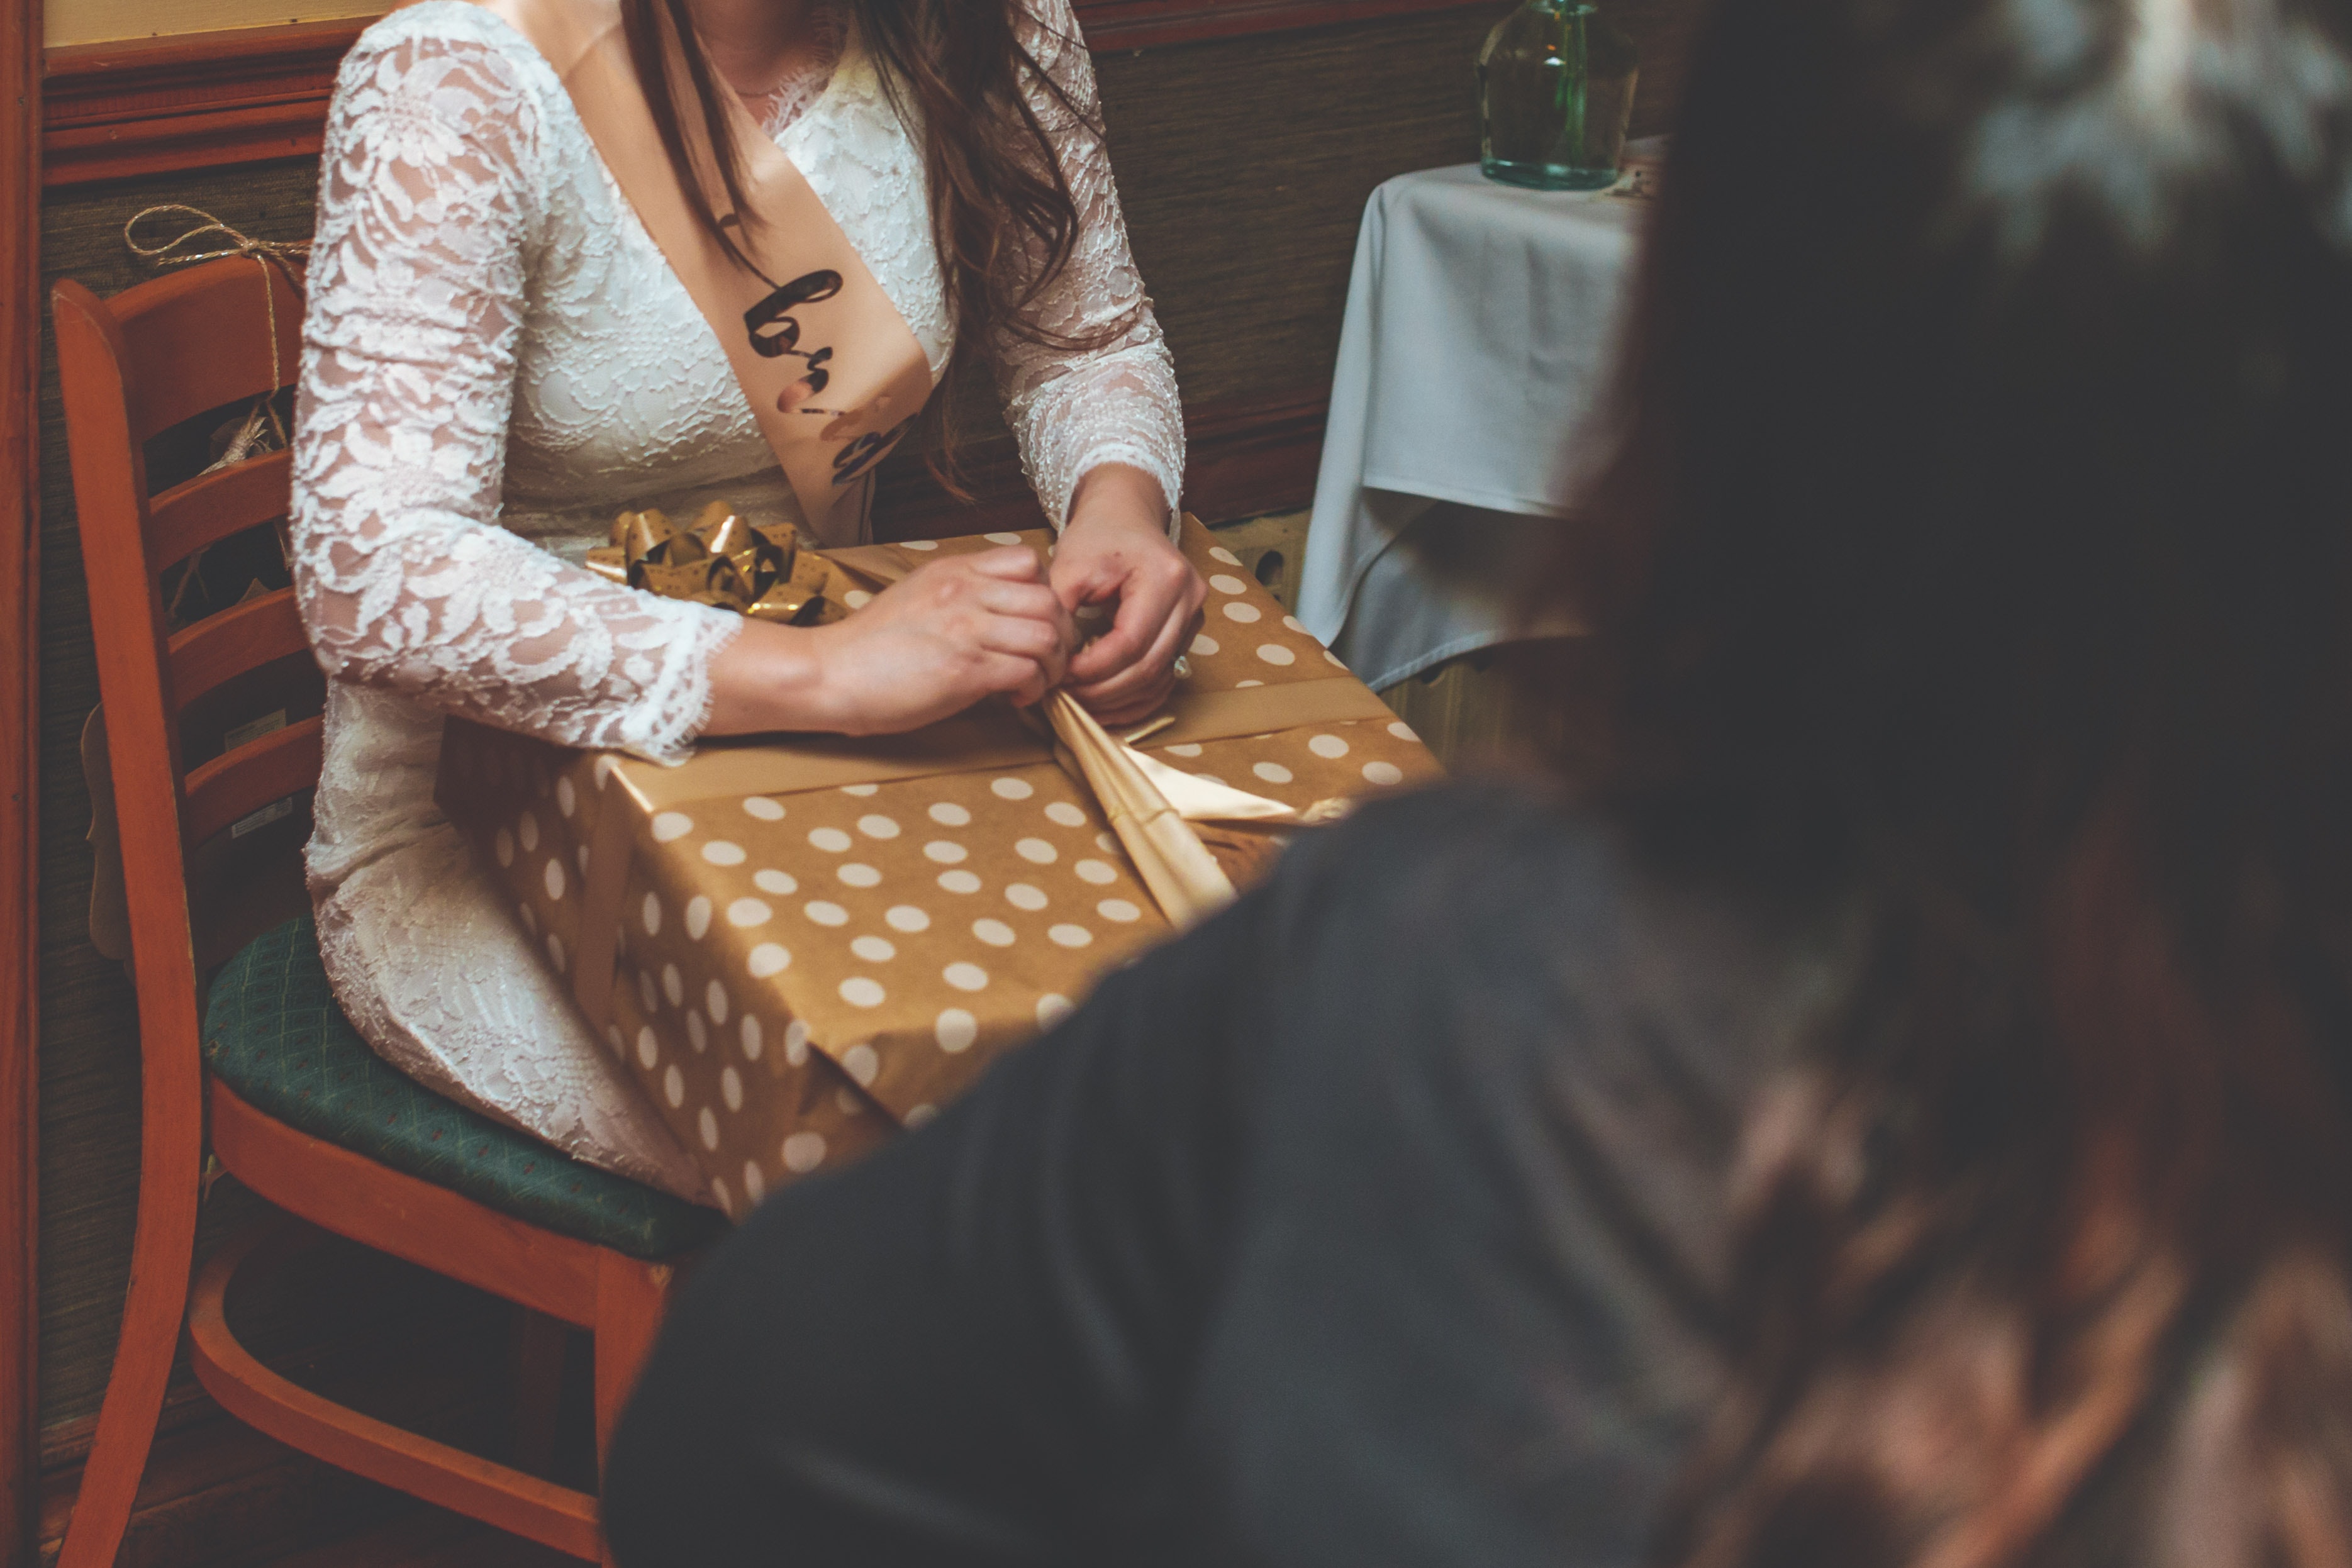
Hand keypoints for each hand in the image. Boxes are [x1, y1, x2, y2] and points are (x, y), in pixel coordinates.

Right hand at [705, 547, 1072, 736]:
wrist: (828, 673)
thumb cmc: (869, 647)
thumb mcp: (918, 599)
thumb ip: (961, 598)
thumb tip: (1003, 618)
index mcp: (954, 570)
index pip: (1028, 561)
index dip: (1046, 595)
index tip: (1035, 624)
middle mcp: (965, 591)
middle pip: (1049, 600)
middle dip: (1061, 636)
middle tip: (1047, 661)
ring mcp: (966, 628)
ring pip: (1047, 635)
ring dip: (1052, 666)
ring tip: (1034, 683)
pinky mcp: (964, 669)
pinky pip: (1027, 671)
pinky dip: (1034, 689)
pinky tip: (1016, 699)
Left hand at [1050, 466, 1204, 726]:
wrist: (1126, 516)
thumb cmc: (1098, 535)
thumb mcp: (1070, 563)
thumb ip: (1058, 610)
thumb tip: (1051, 660)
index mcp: (1166, 577)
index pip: (1130, 642)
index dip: (1094, 669)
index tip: (1060, 676)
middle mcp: (1190, 599)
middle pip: (1149, 666)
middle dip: (1104, 691)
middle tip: (1066, 697)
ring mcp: (1195, 617)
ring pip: (1160, 679)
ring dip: (1120, 700)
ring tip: (1082, 704)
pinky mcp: (1188, 632)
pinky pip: (1166, 678)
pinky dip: (1136, 697)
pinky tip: (1106, 704)